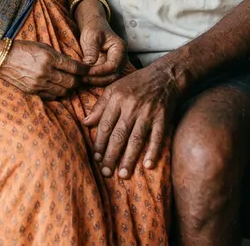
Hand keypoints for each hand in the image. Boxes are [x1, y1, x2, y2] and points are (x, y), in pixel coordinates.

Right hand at [0, 40, 89, 98]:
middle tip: (79, 77)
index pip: (74, 67)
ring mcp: (39, 83)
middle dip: (78, 80)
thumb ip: (58, 56)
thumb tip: (74, 65)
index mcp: (49, 57)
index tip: (88, 70)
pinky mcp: (33, 92)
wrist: (2, 59)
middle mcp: (45, 72)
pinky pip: (52, 96)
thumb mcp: (42, 46)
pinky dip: (58, 93)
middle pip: (71, 82)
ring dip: (68, 87)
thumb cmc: (23, 49)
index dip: (85, 70)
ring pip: (63, 91)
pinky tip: (56, 87)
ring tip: (68, 82)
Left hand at [78, 18, 126, 85]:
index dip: (100, 71)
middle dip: (97, 79)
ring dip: (95, 82)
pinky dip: (94, 81)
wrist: (93, 28)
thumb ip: (92, 49)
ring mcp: (115, 66)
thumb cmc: (94, 29)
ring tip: (81, 79)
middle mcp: (120, 59)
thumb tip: (89, 64)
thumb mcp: (92, 36)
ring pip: (108, 79)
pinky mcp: (107, 70)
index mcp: (120, 49)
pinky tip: (84, 79)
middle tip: (82, 78)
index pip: (113, 65)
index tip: (87, 72)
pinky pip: (103, 79)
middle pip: (113, 75)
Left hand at [84, 59, 181, 178]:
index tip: (96, 158)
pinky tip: (148, 165)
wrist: (164, 76)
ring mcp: (147, 113)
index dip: (100, 143)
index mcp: (117, 99)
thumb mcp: (114, 88)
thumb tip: (85, 122)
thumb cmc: (135, 83)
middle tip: (106, 173)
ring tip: (123, 174)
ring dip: (129, 158)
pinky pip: (157, 137)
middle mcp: (131, 107)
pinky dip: (153, 151)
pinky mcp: (162, 118)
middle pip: (119, 135)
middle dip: (111, 155)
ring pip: (136, 139)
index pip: (105, 125)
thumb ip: (100, 106)